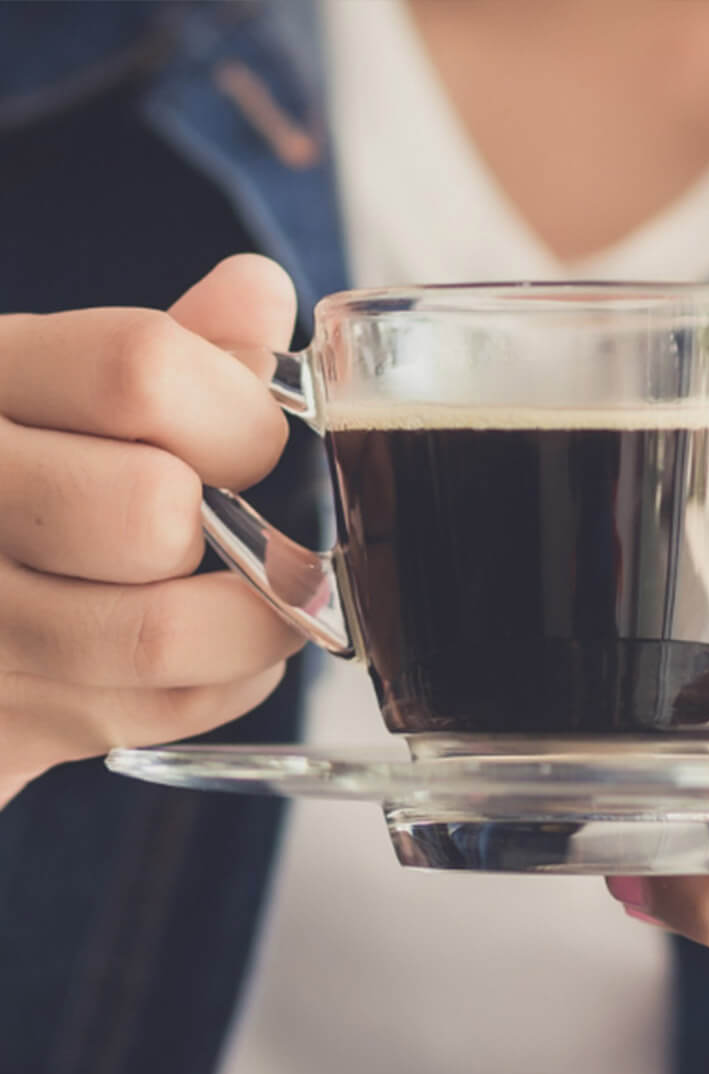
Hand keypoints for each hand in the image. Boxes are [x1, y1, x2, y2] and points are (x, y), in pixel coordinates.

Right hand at [0, 255, 305, 804]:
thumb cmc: (11, 474)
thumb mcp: (49, 384)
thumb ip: (160, 347)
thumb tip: (262, 293)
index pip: (138, 371)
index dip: (241, 411)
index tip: (259, 440)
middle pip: (149, 510)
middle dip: (239, 523)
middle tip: (250, 528)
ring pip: (160, 636)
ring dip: (254, 621)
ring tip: (262, 598)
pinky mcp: (0, 725)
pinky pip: (156, 716)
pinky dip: (227, 684)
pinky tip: (217, 652)